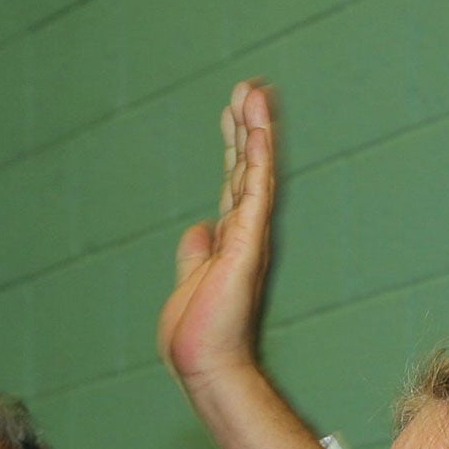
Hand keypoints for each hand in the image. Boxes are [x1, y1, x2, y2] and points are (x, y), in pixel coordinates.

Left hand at [159, 79, 274, 393]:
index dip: (233, 145)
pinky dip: (258, 157)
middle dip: (245, 126)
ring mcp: (248, 237)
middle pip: (245, 168)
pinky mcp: (248, 244)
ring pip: (254, 171)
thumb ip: (194, 253)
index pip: (233, 182)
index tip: (233, 110)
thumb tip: (198, 229)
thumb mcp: (188, 282)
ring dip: (255, 129)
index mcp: (229, 241)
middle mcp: (243, 234)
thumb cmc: (196, 335)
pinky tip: (259, 128)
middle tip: (247, 85)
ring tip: (254, 90)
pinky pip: (256, 191)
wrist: (203, 363)